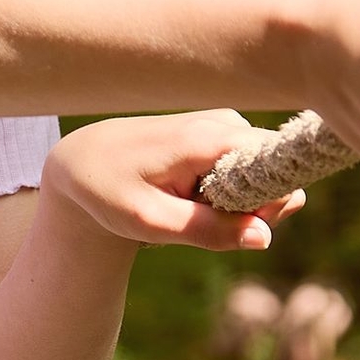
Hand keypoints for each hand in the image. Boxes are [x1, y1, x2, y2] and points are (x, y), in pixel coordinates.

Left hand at [47, 111, 304, 250]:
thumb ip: (207, 231)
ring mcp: (224, 124)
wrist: (81, 160)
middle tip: (206, 221)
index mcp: (209, 138)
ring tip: (192, 208)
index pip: (278, 164)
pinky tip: (194, 197)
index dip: (271, 201)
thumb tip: (264, 237)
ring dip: (239, 202)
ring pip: (264, 172)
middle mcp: (225, 122)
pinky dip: (229, 191)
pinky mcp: (220, 132)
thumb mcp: (150, 221)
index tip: (238, 221)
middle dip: (256, 206)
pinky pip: (249, 168)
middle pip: (277, 171)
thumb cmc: (109, 190)